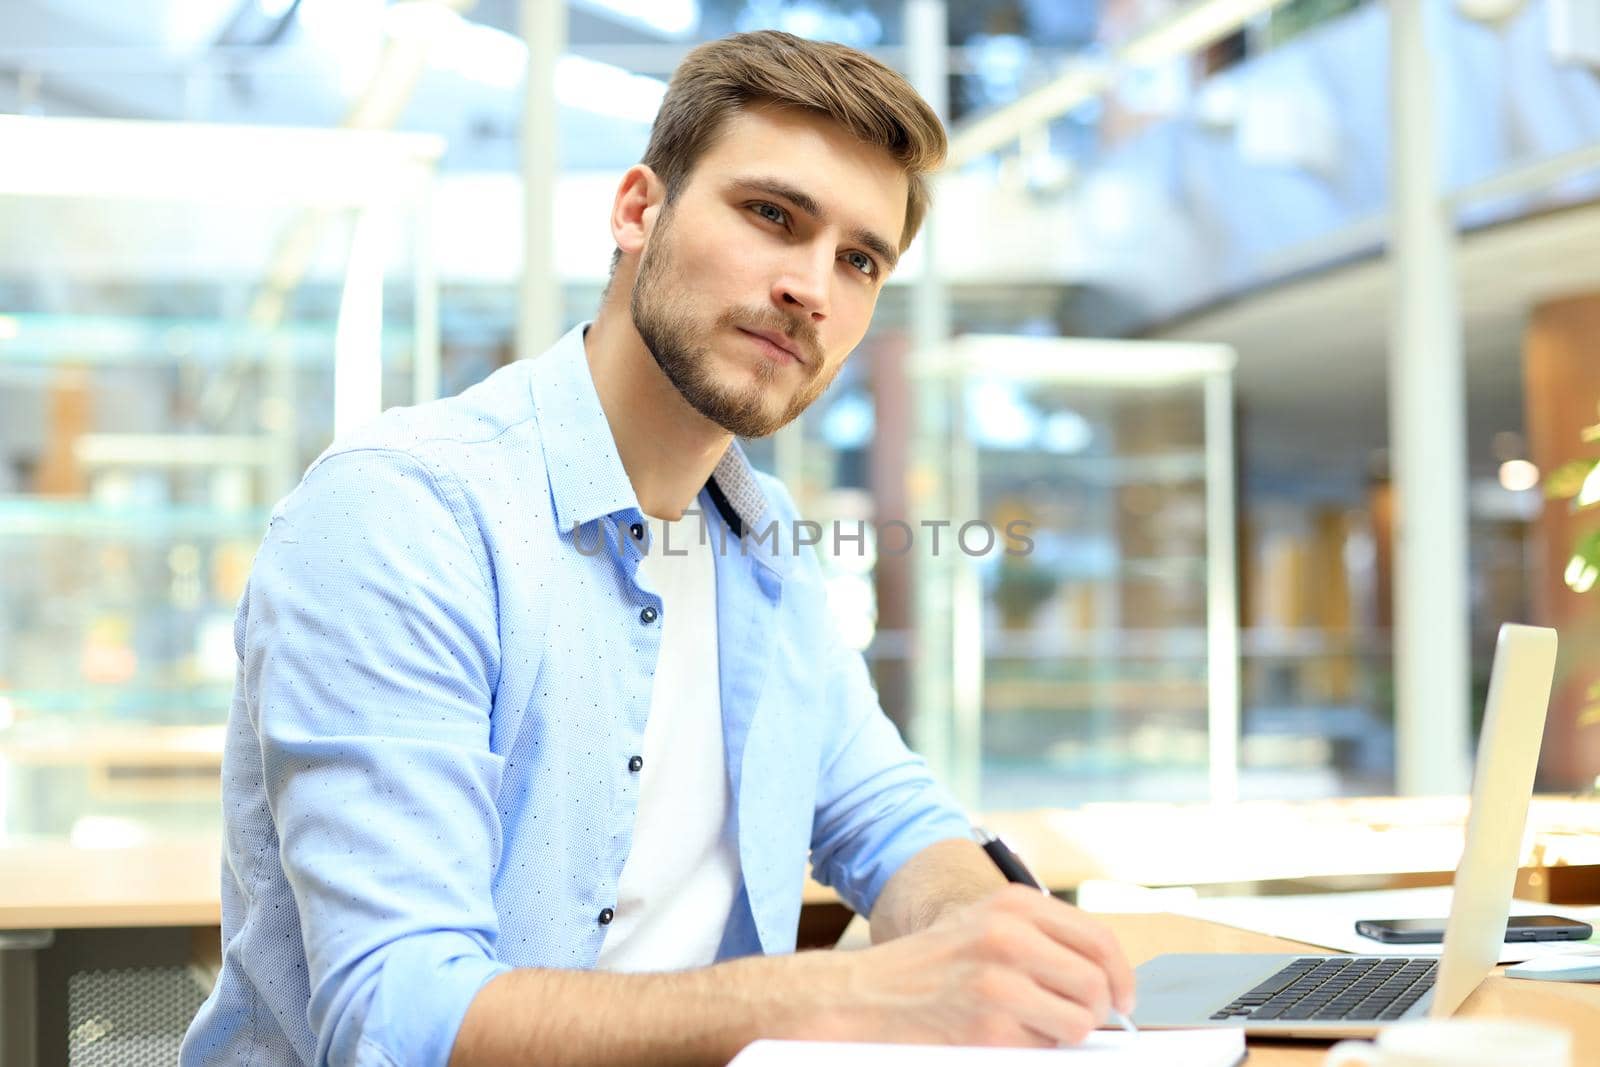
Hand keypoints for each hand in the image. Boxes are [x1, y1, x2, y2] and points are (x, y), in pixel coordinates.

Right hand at [813, 884, 1136, 1047]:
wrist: (866, 995)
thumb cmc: (933, 965)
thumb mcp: (985, 925)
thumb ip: (1043, 939)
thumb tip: (1108, 981)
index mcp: (1012, 905)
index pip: (1098, 940)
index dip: (1121, 975)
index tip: (1123, 998)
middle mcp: (1007, 936)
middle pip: (1096, 984)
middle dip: (1096, 1011)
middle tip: (1077, 1020)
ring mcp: (998, 983)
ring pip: (1079, 1023)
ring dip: (1063, 1034)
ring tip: (1030, 1026)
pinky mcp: (989, 1030)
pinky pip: (1045, 1050)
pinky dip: (1032, 1050)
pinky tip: (1000, 1037)